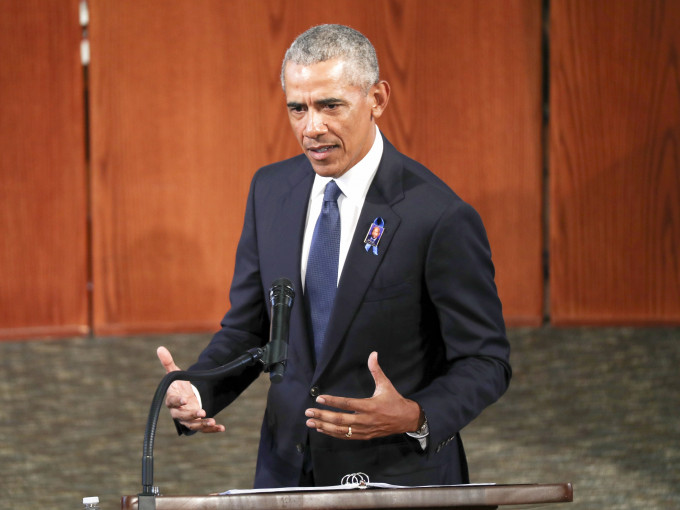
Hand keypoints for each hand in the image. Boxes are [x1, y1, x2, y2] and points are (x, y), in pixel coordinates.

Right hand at [156, 346, 224, 432]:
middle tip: (202, 412)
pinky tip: (221, 428)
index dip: (177, 401)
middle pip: (182, 416)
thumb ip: (168, 362)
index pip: (172, 402)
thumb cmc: (178, 385)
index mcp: (171, 400)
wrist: (184, 397)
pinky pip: (203, 429)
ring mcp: (187, 419)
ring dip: (202, 424)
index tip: (184, 399)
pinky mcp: (196, 423)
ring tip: (212, 421)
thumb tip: (160, 348)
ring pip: (192, 425)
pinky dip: (211, 429)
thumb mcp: (175, 373)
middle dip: (192, 415)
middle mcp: (178, 412)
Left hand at [304, 351, 421, 439]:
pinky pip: (346, 436)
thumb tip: (373, 353)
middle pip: (340, 420)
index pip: (347, 404)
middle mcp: (365, 420)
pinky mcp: (364, 436)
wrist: (406, 420)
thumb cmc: (394, 401)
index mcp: (370, 406)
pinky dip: (333, 433)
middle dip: (323, 416)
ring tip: (310, 422)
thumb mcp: (386, 384)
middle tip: (308, 412)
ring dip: (324, 426)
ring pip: (341, 430)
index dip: (333, 402)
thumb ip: (376, 370)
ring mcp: (364, 430)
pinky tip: (322, 429)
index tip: (319, 398)